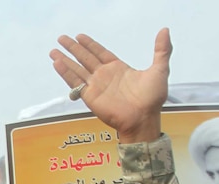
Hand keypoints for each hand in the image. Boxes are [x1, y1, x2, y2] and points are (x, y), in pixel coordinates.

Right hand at [49, 29, 171, 142]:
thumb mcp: (160, 70)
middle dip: (73, 48)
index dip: (90, 44)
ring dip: (65, 60)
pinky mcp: (89, 96)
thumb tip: (165, 30)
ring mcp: (95, 86)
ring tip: (53, 51)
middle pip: (85, 58)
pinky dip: (65, 73)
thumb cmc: (152, 98)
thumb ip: (161, 50)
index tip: (80, 36)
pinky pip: (75, 82)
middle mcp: (104, 76)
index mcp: (118, 68)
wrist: (143, 119)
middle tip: (61, 38)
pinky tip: (57, 63)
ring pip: (77, 69)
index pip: (100, 53)